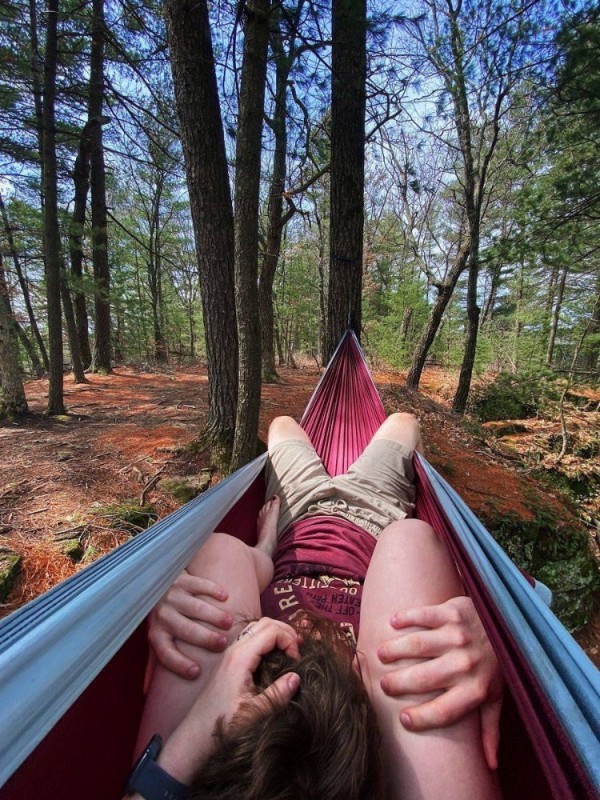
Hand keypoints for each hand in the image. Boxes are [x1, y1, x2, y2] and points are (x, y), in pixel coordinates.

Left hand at [148, 570, 232, 678]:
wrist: (156, 582)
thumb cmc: (160, 617)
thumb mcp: (155, 637)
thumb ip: (154, 662)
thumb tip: (146, 692)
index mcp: (156, 633)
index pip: (165, 653)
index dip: (179, 664)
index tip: (197, 672)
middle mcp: (163, 614)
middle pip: (185, 629)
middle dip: (205, 638)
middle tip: (223, 644)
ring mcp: (172, 595)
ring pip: (195, 607)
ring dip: (213, 615)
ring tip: (229, 622)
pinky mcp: (182, 579)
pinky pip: (199, 584)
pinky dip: (213, 589)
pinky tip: (225, 597)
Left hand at [158, 618, 301, 783]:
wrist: (196, 735)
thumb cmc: (223, 725)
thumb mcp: (254, 713)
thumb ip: (277, 694)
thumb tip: (297, 676)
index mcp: (240, 658)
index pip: (271, 631)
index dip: (289, 640)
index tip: (297, 660)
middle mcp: (234, 650)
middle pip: (265, 623)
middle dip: (286, 631)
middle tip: (299, 649)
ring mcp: (231, 654)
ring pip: (257, 629)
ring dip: (277, 634)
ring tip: (292, 650)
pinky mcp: (230, 662)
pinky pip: (252, 640)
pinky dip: (268, 641)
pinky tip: (276, 657)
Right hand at [377, 596, 502, 769]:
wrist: (511, 623)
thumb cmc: (497, 664)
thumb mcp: (496, 696)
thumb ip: (491, 729)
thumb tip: (490, 765)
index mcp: (475, 689)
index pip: (443, 711)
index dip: (420, 719)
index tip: (403, 720)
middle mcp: (465, 663)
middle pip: (422, 678)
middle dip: (398, 683)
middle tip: (385, 684)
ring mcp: (458, 635)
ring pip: (416, 645)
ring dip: (394, 650)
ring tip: (381, 655)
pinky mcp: (452, 612)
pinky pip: (422, 615)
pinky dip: (405, 618)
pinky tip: (393, 623)